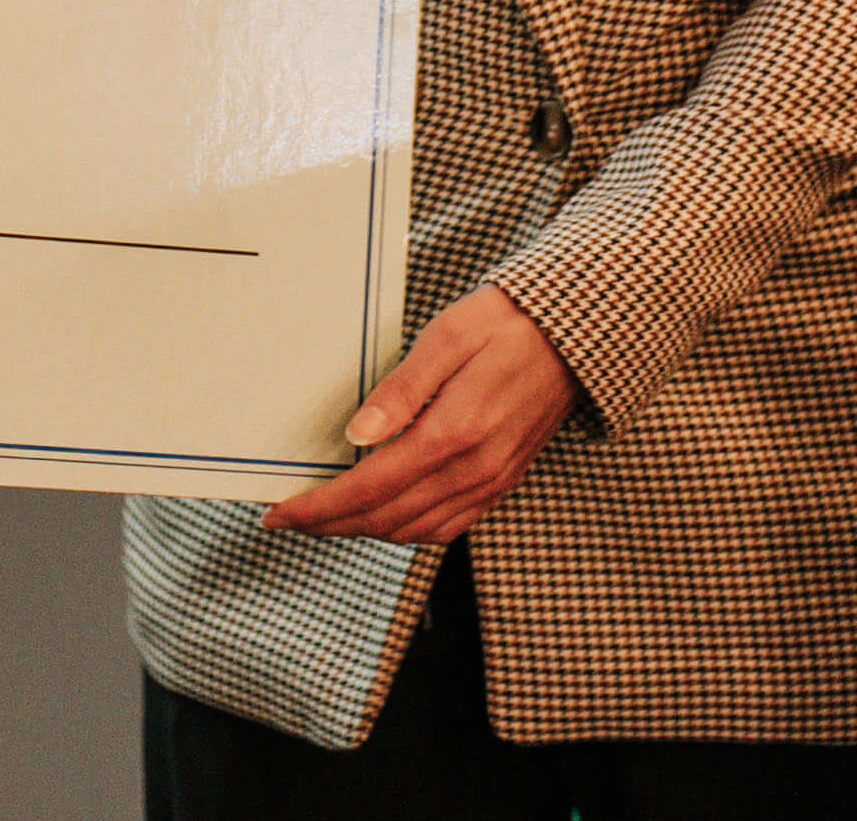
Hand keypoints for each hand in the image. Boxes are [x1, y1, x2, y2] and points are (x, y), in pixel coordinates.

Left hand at [264, 287, 576, 546]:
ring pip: (416, 530)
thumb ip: (401, 390)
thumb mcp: (447, 336)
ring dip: (364, 532)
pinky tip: (385, 517)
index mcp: (452, 432)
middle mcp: (473, 469)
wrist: (575, 335)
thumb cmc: (507, 324)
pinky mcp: (502, 482)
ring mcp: (491, 481)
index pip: (370, 488)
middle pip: (387, 518)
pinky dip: (407, 531)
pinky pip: (448, 526)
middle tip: (289, 520)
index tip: (280, 513)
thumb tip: (357, 435)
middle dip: (330, 525)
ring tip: (327, 519)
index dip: (319, 507)